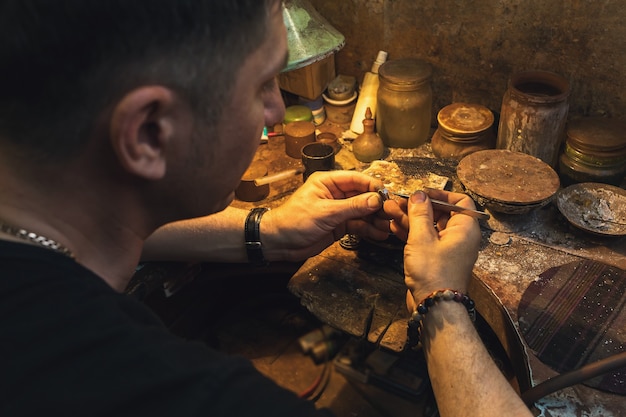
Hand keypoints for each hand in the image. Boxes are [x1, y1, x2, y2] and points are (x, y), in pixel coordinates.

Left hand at [261, 170, 390, 261]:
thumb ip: (352, 206)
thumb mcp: (325, 212)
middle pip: (363, 195)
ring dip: (376, 219)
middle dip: (378, 204)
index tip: (387, 195)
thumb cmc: (294, 221)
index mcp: (328, 182)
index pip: (357, 179)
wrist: (279, 242)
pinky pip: (358, 224)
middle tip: (392, 213)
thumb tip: (375, 199)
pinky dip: (369, 229)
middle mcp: (336, 193)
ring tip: (389, 226)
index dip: (373, 186)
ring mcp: (339, 210)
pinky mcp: (340, 225)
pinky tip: (380, 234)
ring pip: (363, 211)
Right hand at [395, 189, 480, 307]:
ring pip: (430, 227)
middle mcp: (460, 237)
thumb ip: (420, 214)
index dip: (440, 194)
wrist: (435, 307)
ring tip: (389, 211)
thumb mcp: (422, 238)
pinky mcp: (436, 260)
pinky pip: (425, 240)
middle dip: (418, 207)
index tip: (421, 193)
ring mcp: (448, 250)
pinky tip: (394, 226)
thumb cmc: (433, 272)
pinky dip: (412, 233)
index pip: (460, 201)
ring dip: (411, 219)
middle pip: (441, 213)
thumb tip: (419, 195)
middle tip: (398, 201)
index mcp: (465, 228)